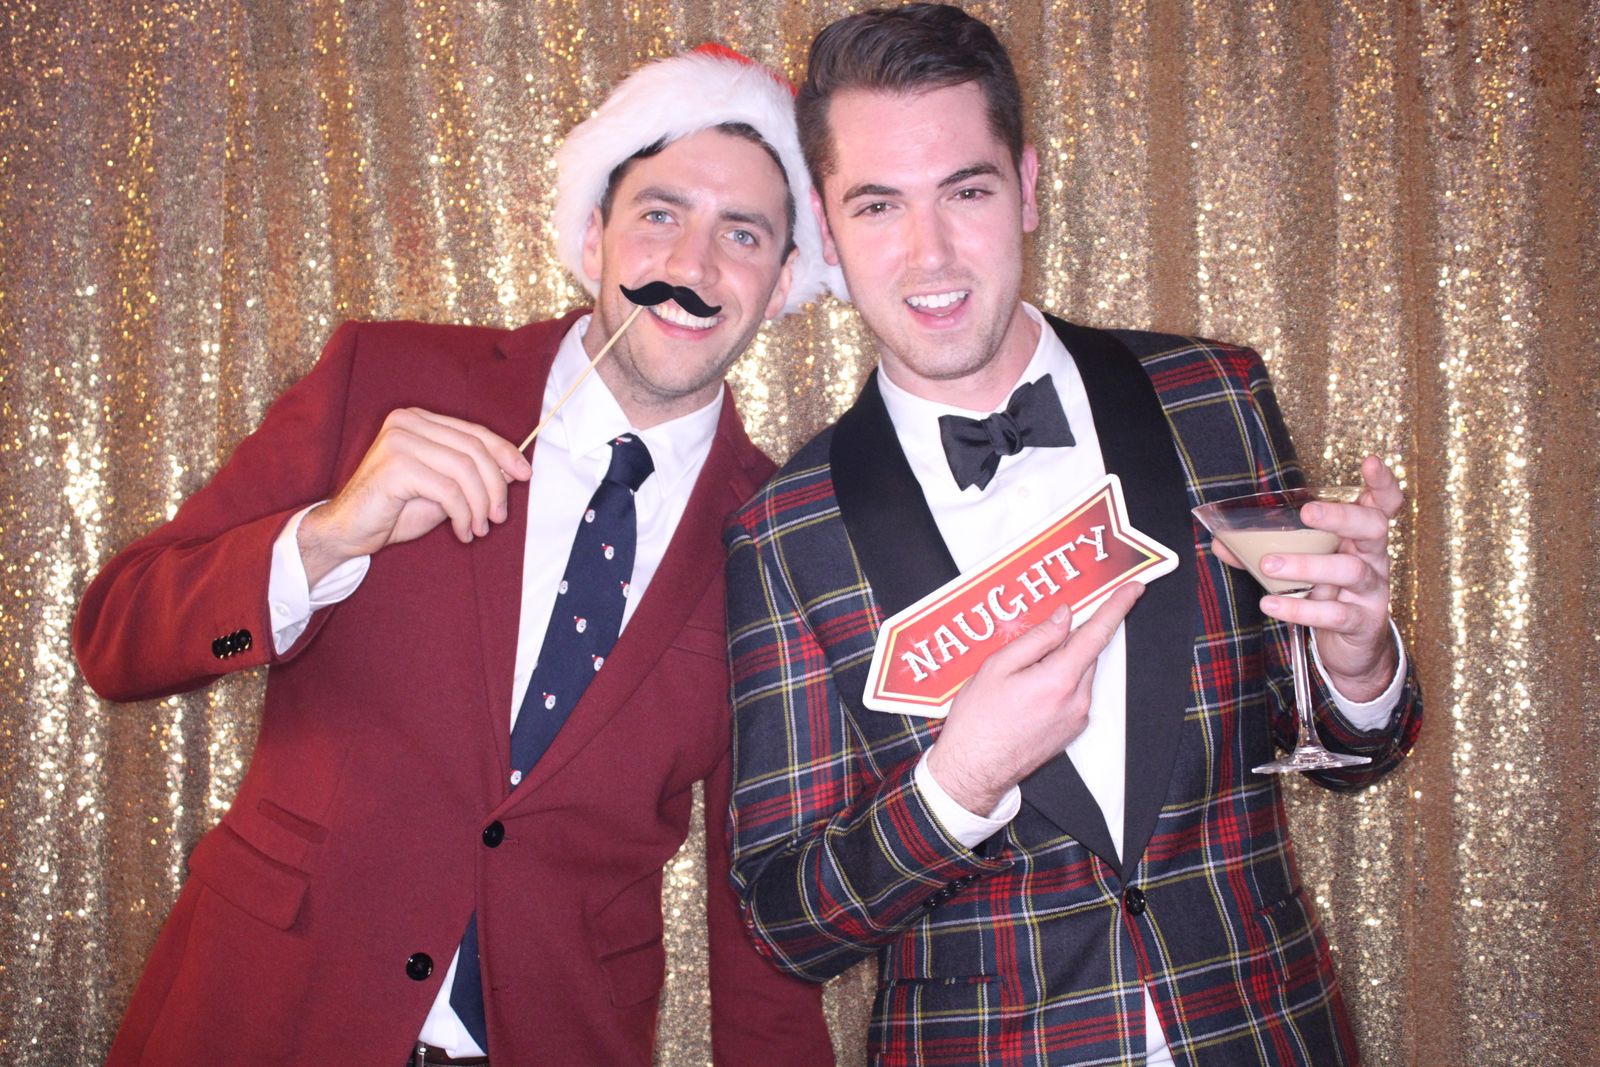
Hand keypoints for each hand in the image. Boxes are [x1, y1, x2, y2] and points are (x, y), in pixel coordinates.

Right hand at [297, 408, 531, 584]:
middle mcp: (408, 422)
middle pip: (473, 449)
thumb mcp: (444, 489)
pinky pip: (448, 490)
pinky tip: (462, 532)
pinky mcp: (395, 465)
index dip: (504, 453)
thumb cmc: (395, 510)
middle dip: (495, 486)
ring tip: (479, 528)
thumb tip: (512, 470)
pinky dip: (463, 515)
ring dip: (480, 504)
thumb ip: (472, 475)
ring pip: (464, 470)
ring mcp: (399, 440)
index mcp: (419, 421)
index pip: (474, 432)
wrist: (349, 531)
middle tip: (499, 516)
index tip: (524, 474)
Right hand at [924, 582, 1144, 815]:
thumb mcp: (997, 666)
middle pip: (1084, 652)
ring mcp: (1077, 718)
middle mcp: (1076, 700)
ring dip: (1058, 664)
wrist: (974, 769)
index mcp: (1058, 680)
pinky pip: (1073, 693)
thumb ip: (1036, 638)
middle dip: (1064, 640)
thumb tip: (1063, 617)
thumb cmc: (978, 721)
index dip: (1117, 607)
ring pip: (1079, 673)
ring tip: (1018, 678)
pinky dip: (1057, 683)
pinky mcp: (1073, 729)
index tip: (1133, 588)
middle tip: (1030, 645)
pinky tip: (1025, 694)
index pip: (1097, 634)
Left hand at [1253, 455, 1401, 701]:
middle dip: (1341, 516)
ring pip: (1350, 570)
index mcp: (1360, 537)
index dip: (1382, 484)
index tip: (1371, 461)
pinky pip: (1333, 613)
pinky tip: (1271, 603)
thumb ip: (1267, 550)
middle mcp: (1373, 558)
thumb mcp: (1304, 567)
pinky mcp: (1363, 622)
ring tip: (1269, 564)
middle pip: (1372, 528)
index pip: (1383, 505)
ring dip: (1307, 565)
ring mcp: (1372, 590)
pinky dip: (1300, 608)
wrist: (1352, 647)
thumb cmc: (1328, 593)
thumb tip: (1222, 543)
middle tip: (1308, 512)